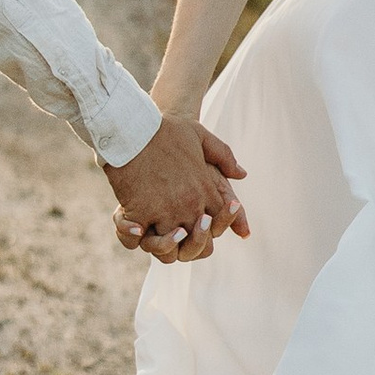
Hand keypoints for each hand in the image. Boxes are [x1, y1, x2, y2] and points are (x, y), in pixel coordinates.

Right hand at [104, 115, 245, 265]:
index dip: (209, 227)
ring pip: (170, 246)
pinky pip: (140, 240)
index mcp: (205, 189)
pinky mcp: (140, 213)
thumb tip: (242, 174)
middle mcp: (189, 205)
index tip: (197, 220)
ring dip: (163, 242)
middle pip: (197, 242)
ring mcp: (165, 211)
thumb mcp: (200, 135)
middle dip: (190, 243)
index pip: (217, 223)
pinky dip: (135, 237)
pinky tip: (136, 227)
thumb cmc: (165, 130)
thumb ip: (224, 156)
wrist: (132, 128)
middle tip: (178, 235)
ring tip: (155, 232)